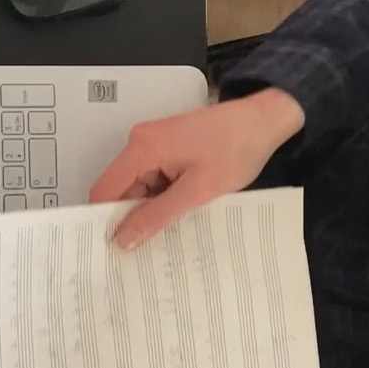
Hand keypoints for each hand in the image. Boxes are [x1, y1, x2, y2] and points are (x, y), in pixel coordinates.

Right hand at [90, 87, 306, 249]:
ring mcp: (152, 143)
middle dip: (129, 216)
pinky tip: (178, 210)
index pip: (104, 190)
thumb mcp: (197, 191)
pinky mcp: (164, 147)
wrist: (265, 120)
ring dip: (149, 207)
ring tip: (169, 227)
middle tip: (143, 246)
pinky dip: (160, 196)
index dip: (103, 219)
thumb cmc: (237, 148)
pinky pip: (151, 178)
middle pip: (119, 189)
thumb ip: (156, 216)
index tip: (111, 247)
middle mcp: (140, 142)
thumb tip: (122, 239)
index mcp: (142, 148)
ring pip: (136, 186)